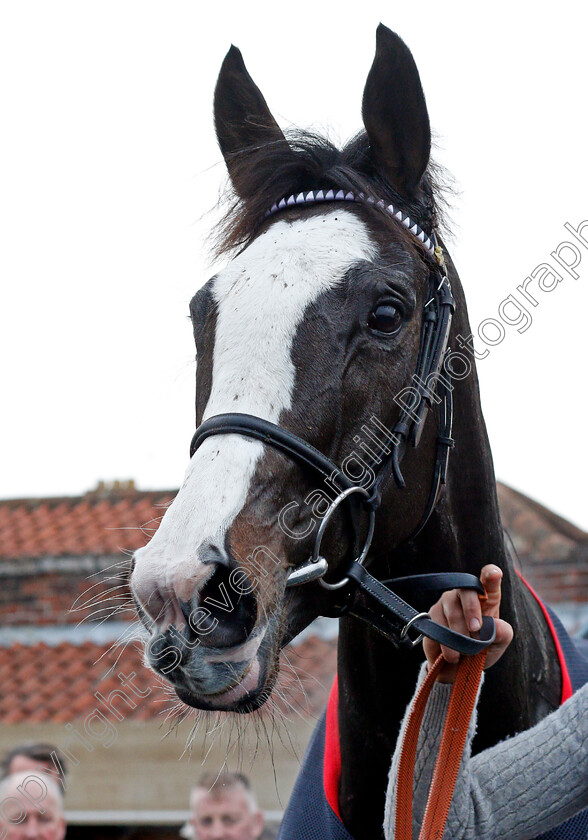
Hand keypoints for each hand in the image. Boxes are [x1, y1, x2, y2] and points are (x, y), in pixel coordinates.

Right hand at [423, 564, 513, 682]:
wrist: (460, 668)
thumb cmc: (483, 648)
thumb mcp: (499, 643)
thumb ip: (503, 633)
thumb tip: (497, 626)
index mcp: (485, 597)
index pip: (488, 580)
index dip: (490, 575)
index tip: (495, 573)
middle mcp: (463, 595)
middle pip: (465, 591)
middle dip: (471, 610)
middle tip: (476, 631)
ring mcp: (445, 604)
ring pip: (451, 612)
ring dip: (460, 636)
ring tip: (464, 653)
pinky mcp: (430, 617)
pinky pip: (437, 627)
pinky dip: (446, 645)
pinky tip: (452, 655)